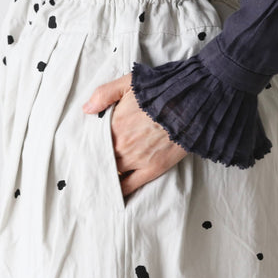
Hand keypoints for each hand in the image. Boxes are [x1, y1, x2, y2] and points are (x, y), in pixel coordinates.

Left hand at [82, 72, 189, 198]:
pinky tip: (113, 194)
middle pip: (101, 159)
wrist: (193, 103)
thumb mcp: (129, 83)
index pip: (93, 142)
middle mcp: (122, 145)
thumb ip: (104, 94)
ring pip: (113, 174)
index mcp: (114, 125)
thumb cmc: (162, 90)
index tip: (83, 151)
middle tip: (87, 168)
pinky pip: (130, 186)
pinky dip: (120, 191)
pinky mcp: (153, 169)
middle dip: (95, 162)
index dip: (89, 147)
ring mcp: (137, 159)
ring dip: (106, 176)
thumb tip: (86, 109)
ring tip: (99, 180)